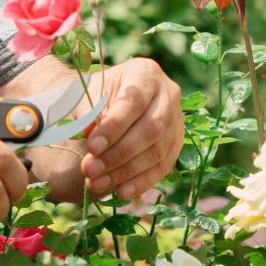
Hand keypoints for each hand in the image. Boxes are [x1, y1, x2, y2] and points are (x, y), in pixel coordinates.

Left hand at [78, 58, 182, 201]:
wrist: (108, 101)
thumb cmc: (97, 95)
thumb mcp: (88, 96)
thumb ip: (89, 113)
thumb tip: (91, 136)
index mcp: (146, 73)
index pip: (133, 102)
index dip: (114, 127)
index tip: (92, 146)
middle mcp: (168, 93)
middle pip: (150, 129)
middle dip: (118, 153)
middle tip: (90, 169)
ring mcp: (177, 120)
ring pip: (157, 151)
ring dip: (126, 171)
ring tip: (97, 182)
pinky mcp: (177, 143)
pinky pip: (163, 166)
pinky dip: (142, 182)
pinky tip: (121, 192)